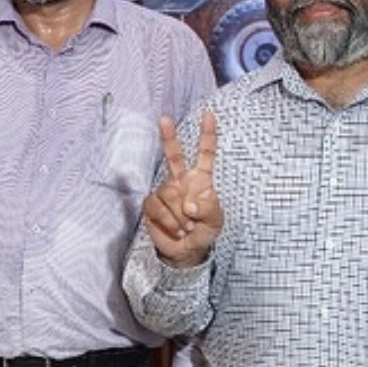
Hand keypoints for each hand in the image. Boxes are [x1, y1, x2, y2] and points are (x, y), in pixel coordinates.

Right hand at [143, 111, 222, 266]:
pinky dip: (169, 221)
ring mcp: (165, 191)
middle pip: (173, 156)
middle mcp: (180, 181)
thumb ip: (208, 209)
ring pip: (170, 194)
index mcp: (200, 180)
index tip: (209, 115)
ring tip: (187, 227)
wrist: (186, 251)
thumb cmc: (204, 231)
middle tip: (164, 119)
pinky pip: (158, 207)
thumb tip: (189, 204)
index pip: (205, 154)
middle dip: (169, 137)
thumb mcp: (216, 221)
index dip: (207, 135)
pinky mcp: (151, 205)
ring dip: (181, 216)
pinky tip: (176, 230)